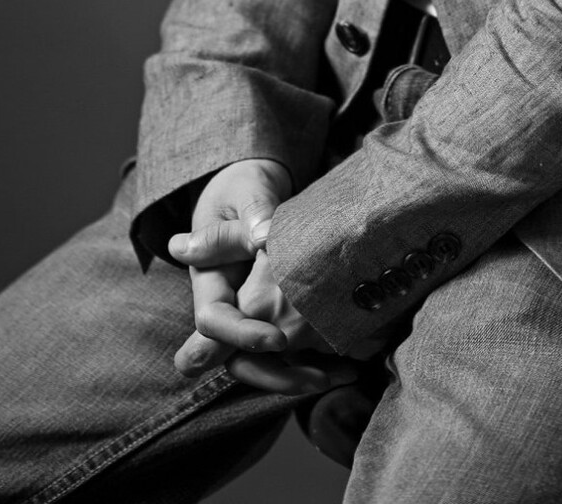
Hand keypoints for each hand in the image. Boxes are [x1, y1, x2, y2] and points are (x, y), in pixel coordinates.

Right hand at [169, 158, 357, 394]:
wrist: (251, 189)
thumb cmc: (245, 185)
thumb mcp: (246, 190)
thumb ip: (253, 211)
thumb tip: (262, 236)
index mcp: (208, 277)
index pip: (213, 321)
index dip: (243, 335)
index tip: (279, 340)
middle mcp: (226, 305)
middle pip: (236, 358)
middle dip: (276, 374)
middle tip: (320, 376)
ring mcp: (247, 316)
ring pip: (264, 363)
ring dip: (299, 375)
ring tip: (345, 374)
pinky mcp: (272, 319)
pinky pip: (287, 353)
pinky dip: (315, 361)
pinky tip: (353, 363)